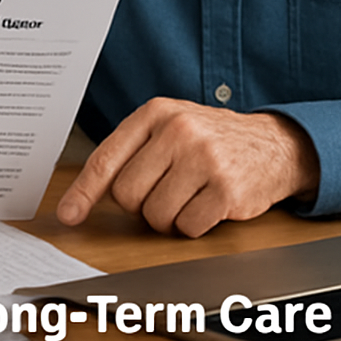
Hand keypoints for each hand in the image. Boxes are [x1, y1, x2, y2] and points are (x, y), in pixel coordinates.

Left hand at [56, 97, 318, 237]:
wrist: (272, 144)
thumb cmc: (208, 140)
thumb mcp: (168, 128)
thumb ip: (130, 152)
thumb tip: (82, 198)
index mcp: (156, 113)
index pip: (107, 158)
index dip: (84, 192)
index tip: (68, 215)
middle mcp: (178, 131)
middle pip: (128, 194)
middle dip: (141, 204)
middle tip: (165, 189)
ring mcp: (204, 159)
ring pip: (156, 215)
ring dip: (168, 217)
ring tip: (188, 194)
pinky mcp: (227, 189)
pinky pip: (188, 227)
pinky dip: (193, 225)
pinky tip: (208, 203)